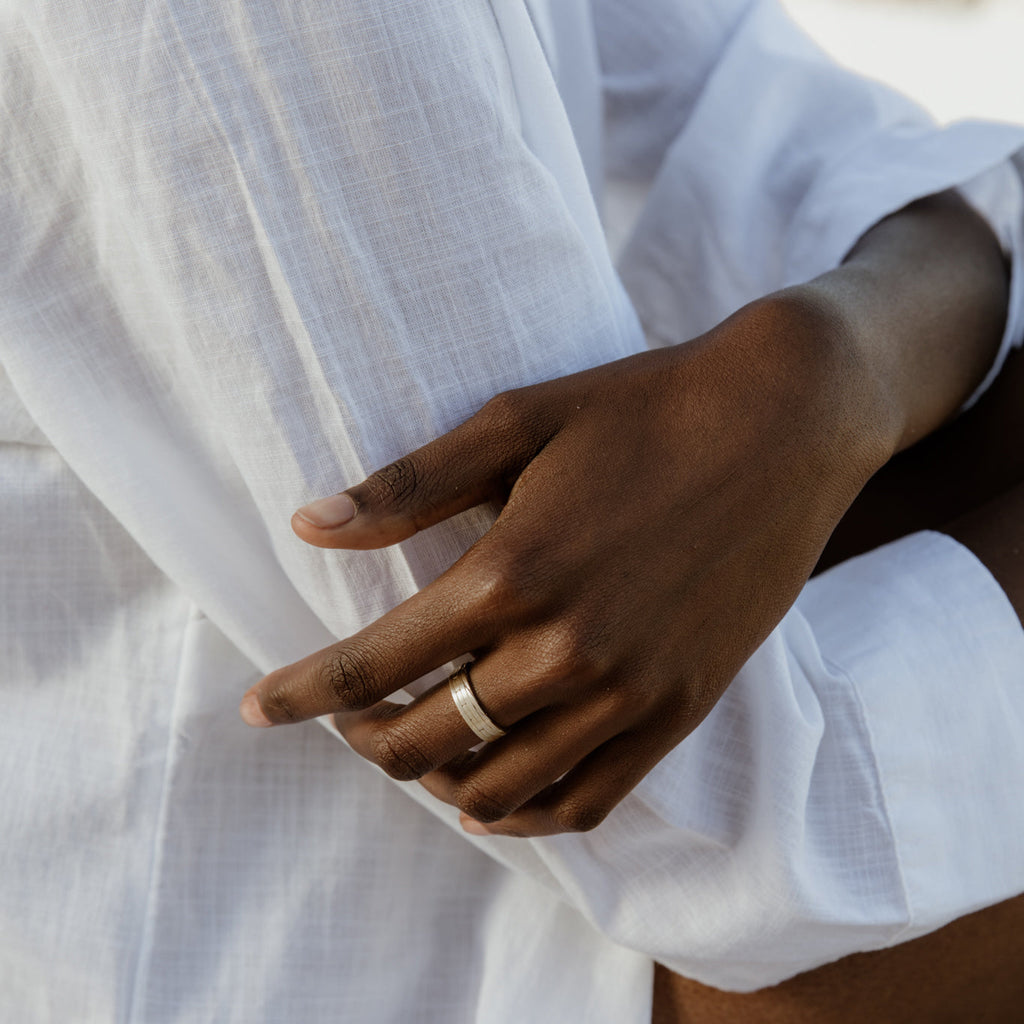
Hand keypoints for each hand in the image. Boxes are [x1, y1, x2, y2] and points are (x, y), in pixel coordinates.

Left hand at [240, 286, 892, 835]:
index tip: (255, 711)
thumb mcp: (516, 422)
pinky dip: (527, 815)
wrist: (784, 420)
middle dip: (365, 739)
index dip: (302, 695)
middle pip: (428, 738)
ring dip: (438, 779)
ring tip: (418, 748)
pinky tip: (496, 799)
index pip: (374, 664)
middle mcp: (567, 649)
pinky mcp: (682, 705)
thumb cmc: (643, 408)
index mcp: (513, 572)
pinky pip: (589, 800)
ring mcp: (631, 689)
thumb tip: (306, 526)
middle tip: (348, 717)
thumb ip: (408, 487)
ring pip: (502, 786)